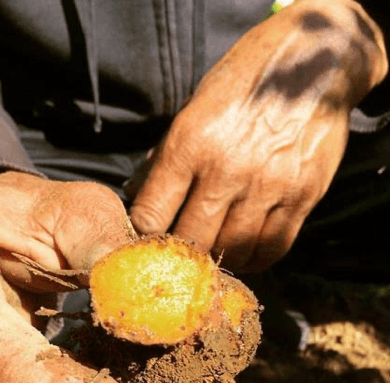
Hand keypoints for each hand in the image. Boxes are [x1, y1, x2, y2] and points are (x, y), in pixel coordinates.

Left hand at [130, 0, 387, 271]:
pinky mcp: (304, 194)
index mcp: (190, 143)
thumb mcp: (191, 112)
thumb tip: (135, 196)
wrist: (312, 59)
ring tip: (214, 251)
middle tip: (181, 251)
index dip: (144, 234)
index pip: (151, 214)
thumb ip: (163, 159)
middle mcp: (228, 167)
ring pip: (233, 250)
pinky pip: (272, 248)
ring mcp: (269, 183)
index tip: (148, 238)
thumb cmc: (240, 86)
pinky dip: (254, 258)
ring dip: (219, 258)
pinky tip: (244, 251)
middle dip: (181, 251)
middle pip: (192, 240)